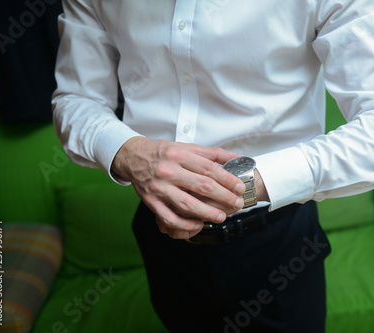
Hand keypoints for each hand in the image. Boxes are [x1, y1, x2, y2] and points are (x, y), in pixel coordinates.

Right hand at [111, 137, 245, 238]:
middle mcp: (168, 171)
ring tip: (221, 217)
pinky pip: (169, 217)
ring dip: (207, 213)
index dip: (227, 179)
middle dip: (223, 197)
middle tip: (237, 203)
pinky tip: (198, 224)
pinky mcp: (151, 202)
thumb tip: (237, 158)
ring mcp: (159, 187)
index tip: (240, 187)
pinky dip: (185, 223)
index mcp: (179, 155)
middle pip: (201, 186)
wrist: (133, 157)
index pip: (208, 168)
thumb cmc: (163, 153)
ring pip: (187, 204)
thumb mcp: (187, 147)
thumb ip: (213, 153)